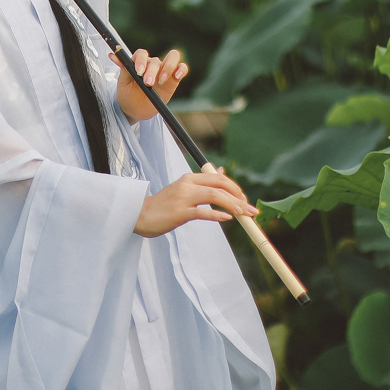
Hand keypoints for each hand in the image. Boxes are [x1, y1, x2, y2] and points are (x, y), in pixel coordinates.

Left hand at [112, 47, 188, 122]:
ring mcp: (164, 70)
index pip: (141, 54)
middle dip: (151, 71)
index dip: (140, 60)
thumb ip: (123, 69)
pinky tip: (177, 76)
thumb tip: (113, 55)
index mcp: (138, 63)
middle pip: (155, 60)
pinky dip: (181, 69)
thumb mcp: (123, 84)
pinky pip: (182, 68)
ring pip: (172, 57)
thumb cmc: (128, 95)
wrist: (135, 110)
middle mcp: (152, 64)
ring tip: (161, 81)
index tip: (138, 72)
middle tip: (148, 83)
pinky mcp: (174, 79)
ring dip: (168, 67)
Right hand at [134, 169, 254, 236]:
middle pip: (220, 185)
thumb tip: (221, 171)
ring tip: (245, 215)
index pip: (219, 178)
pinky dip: (217, 215)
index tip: (245, 200)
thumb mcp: (183, 189)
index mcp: (189, 179)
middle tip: (250, 209)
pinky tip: (227, 218)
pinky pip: (202, 212)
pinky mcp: (179, 212)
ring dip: (233, 205)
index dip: (236, 188)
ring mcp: (183, 198)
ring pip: (215, 196)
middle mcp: (187, 185)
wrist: (139, 215)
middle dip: (239, 196)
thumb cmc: (163, 205)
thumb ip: (203, 182)